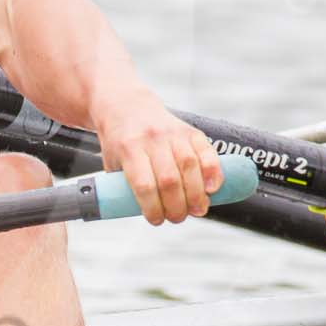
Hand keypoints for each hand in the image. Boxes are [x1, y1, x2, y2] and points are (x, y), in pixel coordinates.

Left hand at [94, 91, 223, 224]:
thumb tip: (149, 216)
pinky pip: (206, 151)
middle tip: (178, 218)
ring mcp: (172, 133)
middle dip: (177, 206)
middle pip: (169, 179)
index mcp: (128, 148)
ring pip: (189, 166)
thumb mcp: (112, 162)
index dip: (153, 208)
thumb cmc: (119, 142)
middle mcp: (151, 139)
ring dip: (196, 194)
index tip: (156, 220)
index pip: (143, 184)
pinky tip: (213, 188)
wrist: (126, 105)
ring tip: (198, 210)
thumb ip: (125, 188)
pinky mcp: (190, 130)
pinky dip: (213, 172)